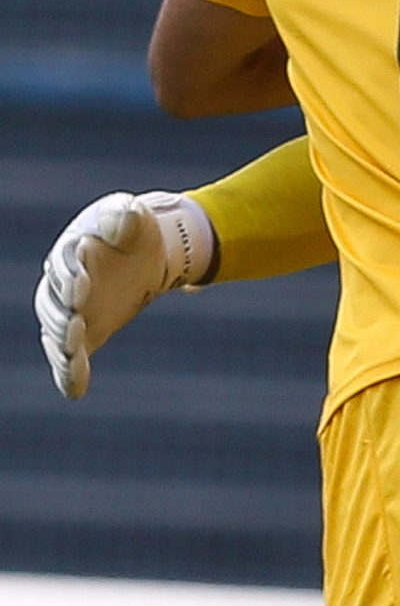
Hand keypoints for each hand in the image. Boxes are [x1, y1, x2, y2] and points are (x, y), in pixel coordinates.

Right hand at [35, 191, 214, 398]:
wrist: (142, 253)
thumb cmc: (132, 229)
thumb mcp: (133, 216)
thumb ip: (126, 215)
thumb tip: (123, 217)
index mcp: (72, 250)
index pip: (64, 263)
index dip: (70, 275)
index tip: (81, 285)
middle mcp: (63, 283)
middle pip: (52, 301)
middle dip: (61, 313)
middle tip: (74, 324)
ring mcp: (70, 311)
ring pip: (55, 330)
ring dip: (61, 343)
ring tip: (72, 352)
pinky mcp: (82, 334)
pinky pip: (70, 357)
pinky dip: (70, 373)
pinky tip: (75, 390)